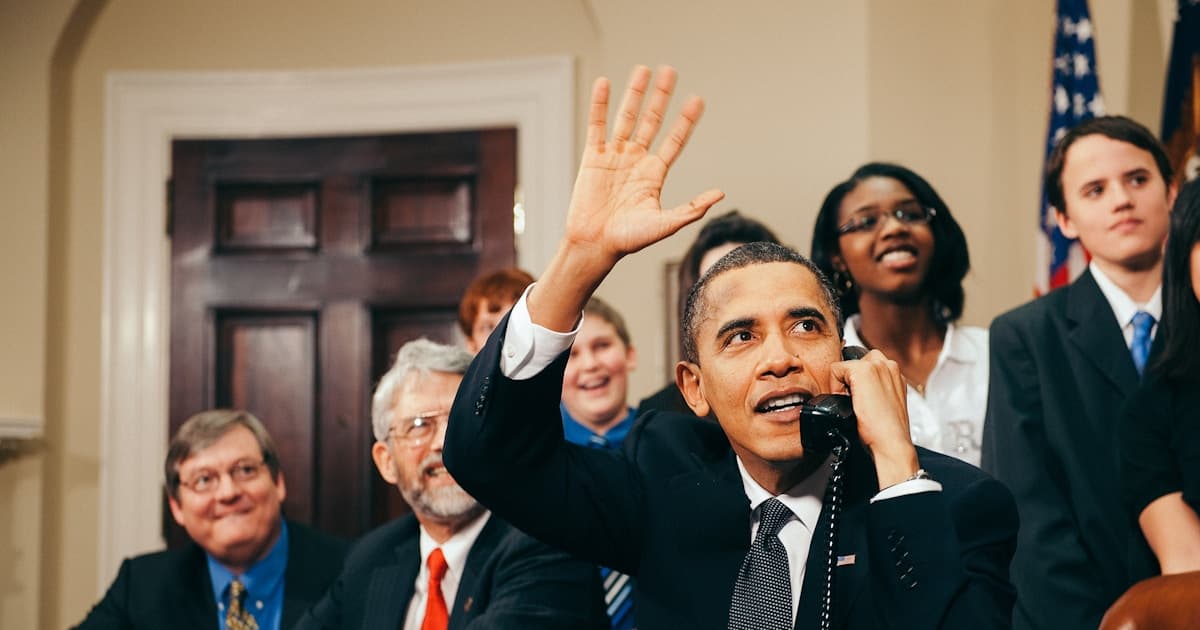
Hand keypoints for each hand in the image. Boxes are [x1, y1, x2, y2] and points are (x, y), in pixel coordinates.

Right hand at [529, 65, 723, 330]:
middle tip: (670, 72)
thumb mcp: (664, 225)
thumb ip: (691, 209)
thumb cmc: (628, 240)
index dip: (686, 121)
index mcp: (655, 174)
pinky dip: (599, 105)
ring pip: (626, 118)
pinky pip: (596, 126)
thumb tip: (720, 194)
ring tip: (643, 70)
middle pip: (652, 121)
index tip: (697, 100)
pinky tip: (604, 85)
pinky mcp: (593, 158)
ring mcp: (614, 157)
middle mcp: (636, 161)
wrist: (594, 245)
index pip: (675, 140)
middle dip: (661, 97)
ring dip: (634, 94)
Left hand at [828, 349, 918, 487]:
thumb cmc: (887, 430)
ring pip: (845, 365)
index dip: (856, 383)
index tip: (859, 399)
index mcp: (894, 374)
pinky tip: (846, 401)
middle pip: (855, 362)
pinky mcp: (863, 371)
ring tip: (850, 402)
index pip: (866, 365)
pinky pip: (835, 369)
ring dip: (843, 382)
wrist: (891, 442)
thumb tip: (856, 390)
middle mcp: (888, 365)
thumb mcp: (884, 403)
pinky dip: (835, 385)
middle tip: (853, 400)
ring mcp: (877, 366)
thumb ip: (875, 390)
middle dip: (849, 379)